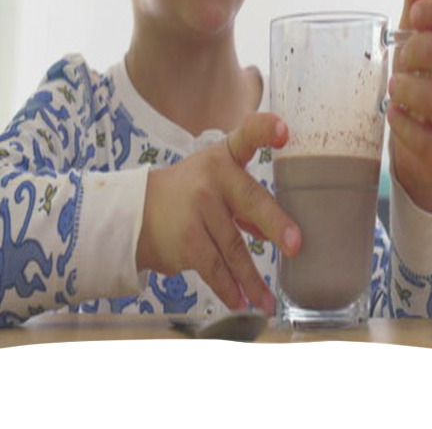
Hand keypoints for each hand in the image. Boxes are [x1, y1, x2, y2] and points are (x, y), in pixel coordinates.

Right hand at [135, 112, 300, 314]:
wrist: (136, 213)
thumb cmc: (188, 194)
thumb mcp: (216, 183)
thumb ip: (247, 202)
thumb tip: (277, 232)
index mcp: (224, 157)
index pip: (247, 134)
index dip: (264, 130)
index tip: (283, 131)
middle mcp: (212, 177)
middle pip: (250, 200)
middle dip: (275, 224)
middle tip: (295, 245)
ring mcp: (197, 207)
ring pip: (234, 248)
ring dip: (253, 279)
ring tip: (268, 300)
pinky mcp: (186, 239)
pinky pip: (215, 269)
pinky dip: (229, 289)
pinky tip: (240, 301)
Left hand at [388, 0, 431, 212]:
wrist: (420, 149)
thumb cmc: (415, 85)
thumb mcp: (409, 42)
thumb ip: (415, 0)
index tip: (409, 16)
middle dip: (420, 50)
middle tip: (398, 59)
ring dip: (413, 91)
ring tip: (391, 90)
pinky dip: (408, 127)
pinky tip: (392, 117)